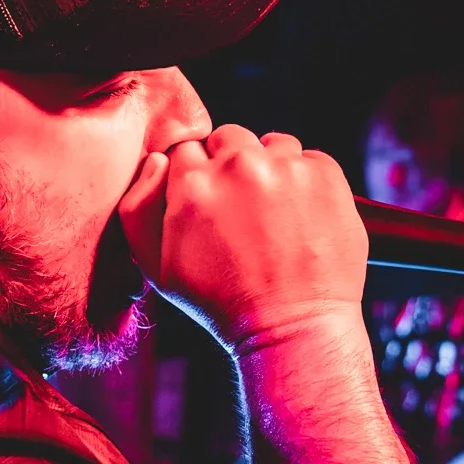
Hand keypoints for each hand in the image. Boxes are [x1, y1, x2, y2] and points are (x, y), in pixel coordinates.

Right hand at [118, 125, 366, 351]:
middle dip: (229, 165)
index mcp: (192, 183)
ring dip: (269, 168)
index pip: (186, 150)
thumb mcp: (155, 267)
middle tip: (240, 209)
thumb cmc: (218, 303)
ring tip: (273, 213)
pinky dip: (305, 180)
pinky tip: (300, 216)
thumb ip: (138, 207)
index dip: (195, 176)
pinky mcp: (325, 175)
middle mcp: (239, 165)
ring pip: (271, 144)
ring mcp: (286, 167)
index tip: (208, 203)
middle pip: (227, 137)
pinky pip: (310, 158)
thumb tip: (157, 162)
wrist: (290, 326)